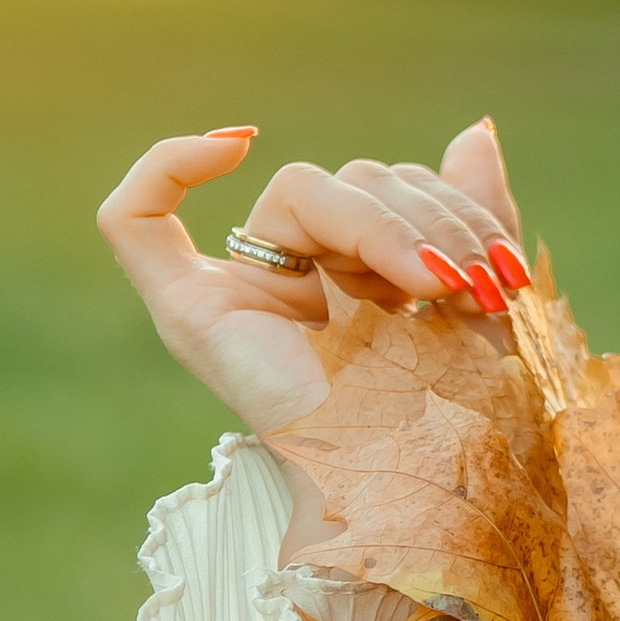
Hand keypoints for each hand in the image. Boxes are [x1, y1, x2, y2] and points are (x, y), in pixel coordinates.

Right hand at [95, 117, 526, 436]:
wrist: (429, 487)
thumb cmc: (456, 418)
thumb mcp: (481, 296)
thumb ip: (473, 215)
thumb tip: (474, 132)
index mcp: (357, 278)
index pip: (381, 187)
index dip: (435, 190)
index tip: (485, 217)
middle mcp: (295, 282)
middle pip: (355, 178)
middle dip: (437, 215)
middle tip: (485, 280)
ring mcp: (238, 296)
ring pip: (305, 184)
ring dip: (396, 218)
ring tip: (450, 288)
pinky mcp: (191, 316)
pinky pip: (134, 222)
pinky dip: (165, 166)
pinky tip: (231, 146)